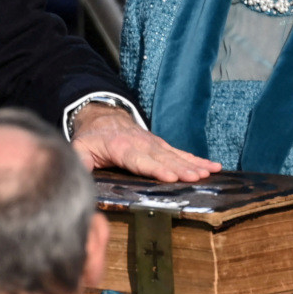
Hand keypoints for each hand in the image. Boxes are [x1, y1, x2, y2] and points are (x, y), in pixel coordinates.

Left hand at [70, 105, 220, 182]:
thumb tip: (79, 177)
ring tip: (209, 172)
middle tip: (196, 178)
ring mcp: (153, 144)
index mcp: (119, 148)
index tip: (170, 177)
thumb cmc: (91, 138)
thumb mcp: (80, 149)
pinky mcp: (161, 145)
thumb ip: (81, 163)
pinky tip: (213, 167)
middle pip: (162, 158)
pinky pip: (181, 153)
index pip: (139, 160)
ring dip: (193, 164)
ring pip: (174, 155)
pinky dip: (197, 159)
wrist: (102, 115)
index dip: (155, 169)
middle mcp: (140, 144)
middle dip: (180, 168)